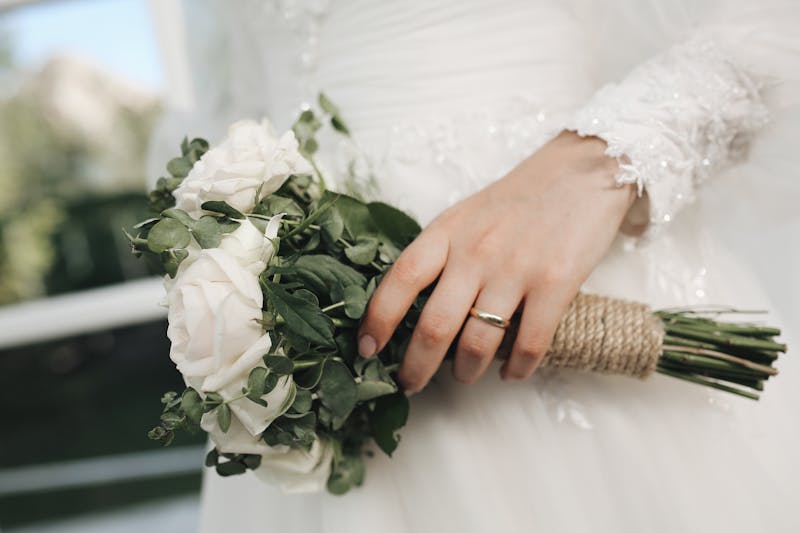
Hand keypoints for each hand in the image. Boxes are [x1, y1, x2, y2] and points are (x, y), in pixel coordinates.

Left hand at [358, 130, 636, 393]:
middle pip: (434, 324)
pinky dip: (517, 369)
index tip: (366, 350)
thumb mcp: (466, 215)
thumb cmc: (518, 200)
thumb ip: (441, 254)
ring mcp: (515, 269)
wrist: (583, 172)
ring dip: (466, 372)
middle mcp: (475, 252)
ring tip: (464, 377)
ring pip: (478, 342)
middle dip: (416, 366)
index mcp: (447, 232)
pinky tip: (511, 372)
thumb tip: (413, 308)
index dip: (378, 319)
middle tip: (411, 385)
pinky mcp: (555, 283)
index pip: (401, 279)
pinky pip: (529, 344)